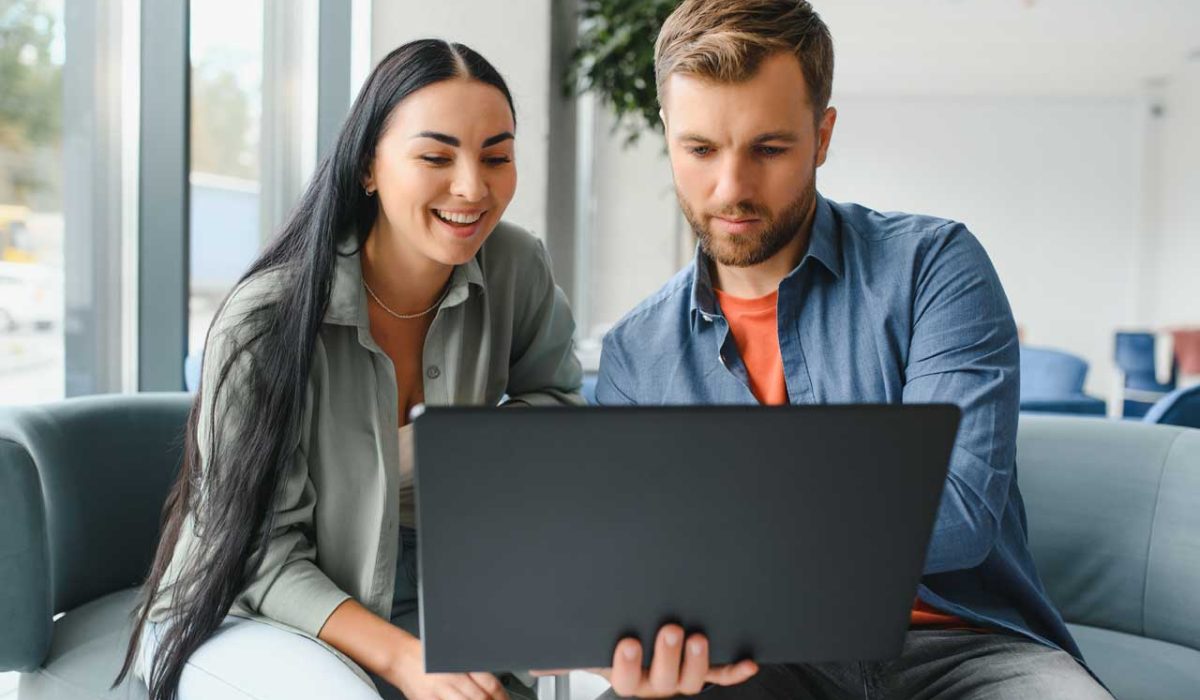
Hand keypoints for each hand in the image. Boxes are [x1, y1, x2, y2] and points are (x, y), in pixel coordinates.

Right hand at [387, 635, 508, 699]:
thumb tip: (492, 686)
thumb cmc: (428, 656)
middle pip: (480, 698)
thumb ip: (471, 669)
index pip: (489, 683)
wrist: (401, 658)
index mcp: (460, 664)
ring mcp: (438, 693)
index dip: (501, 696)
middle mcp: (450, 679)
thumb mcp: (453, 655)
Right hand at [533, 624, 758, 697]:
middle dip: (667, 654)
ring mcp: (680, 678)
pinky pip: (722, 676)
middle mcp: (654, 683)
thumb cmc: (610, 642)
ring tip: (697, 636)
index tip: (627, 641)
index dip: (627, 664)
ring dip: (697, 660)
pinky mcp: (705, 670)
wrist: (639, 646)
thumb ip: (563, 651)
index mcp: (625, 676)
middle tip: (670, 629)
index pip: (623, 679)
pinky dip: (735, 671)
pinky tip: (748, 662)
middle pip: (662, 680)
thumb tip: (535, 657)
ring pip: (691, 679)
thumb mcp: (587, 647)